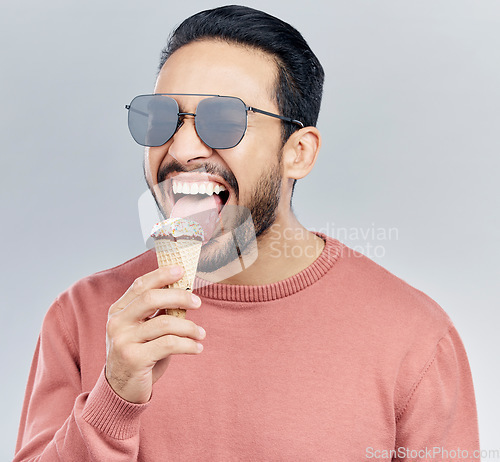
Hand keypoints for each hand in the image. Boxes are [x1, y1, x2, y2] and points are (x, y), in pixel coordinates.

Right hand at [105, 265, 204, 403]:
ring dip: (189, 327)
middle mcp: (117, 323)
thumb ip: (157, 312)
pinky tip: (197, 348)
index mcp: (118, 311)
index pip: (140, 285)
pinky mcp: (134, 359)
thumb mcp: (143, 330)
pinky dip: (188, 344)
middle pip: (151, 299)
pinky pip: (169, 344)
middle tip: (198, 302)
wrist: (121, 390)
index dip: (161, 275)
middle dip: (179, 296)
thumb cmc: (140, 354)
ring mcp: (123, 341)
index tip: (182, 270)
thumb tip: (185, 293)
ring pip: (164, 323)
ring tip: (201, 333)